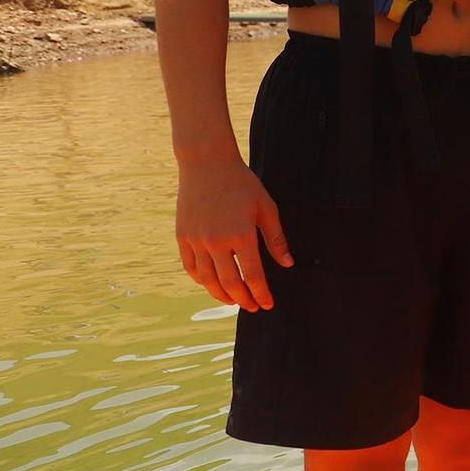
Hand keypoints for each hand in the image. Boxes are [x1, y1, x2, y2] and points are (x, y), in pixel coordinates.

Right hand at [175, 158, 290, 310]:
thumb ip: (276, 238)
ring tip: (233, 300)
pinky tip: (211, 284)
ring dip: (221, 295)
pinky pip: (190, 267)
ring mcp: (196, 240)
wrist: (207, 163)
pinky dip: (201, 280)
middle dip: (243, 300)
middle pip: (230, 283)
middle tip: (253, 307)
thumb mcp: (266, 208)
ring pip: (207, 280)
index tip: (268, 304)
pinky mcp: (182, 237)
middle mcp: (216, 242)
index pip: (254, 275)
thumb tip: (288, 263)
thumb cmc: (242, 184)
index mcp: (241, 235)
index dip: (262, 293)